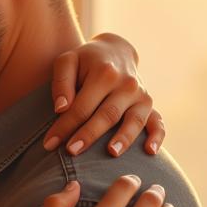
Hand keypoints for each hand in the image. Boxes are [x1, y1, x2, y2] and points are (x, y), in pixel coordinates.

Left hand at [44, 33, 165, 157]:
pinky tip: (150, 152)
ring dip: (124, 138)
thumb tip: (60, 108)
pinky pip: (158, 122)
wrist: (114, 52)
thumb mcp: (67, 62)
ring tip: (111, 154)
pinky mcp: (149, 105)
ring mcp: (141, 95)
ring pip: (134, 121)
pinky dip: (157, 137)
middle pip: (107, 115)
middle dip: (88, 135)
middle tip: (71, 153)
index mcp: (104, 73)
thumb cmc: (84, 61)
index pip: (81, 107)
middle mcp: (127, 84)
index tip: (49, 144)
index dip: (64, 127)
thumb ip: (61, 83)